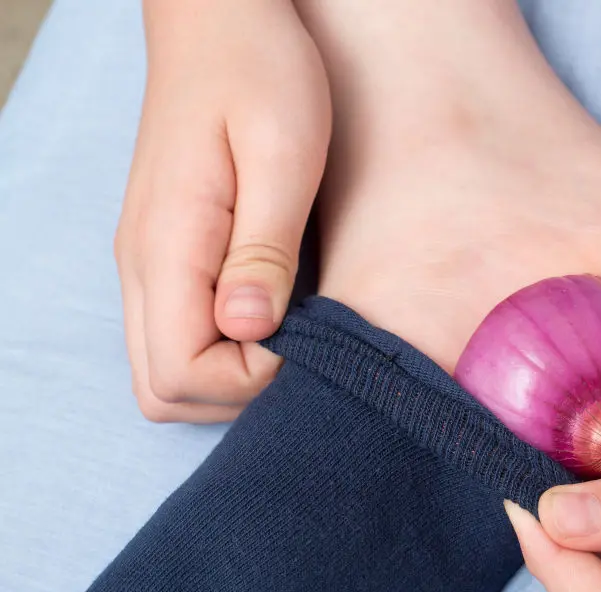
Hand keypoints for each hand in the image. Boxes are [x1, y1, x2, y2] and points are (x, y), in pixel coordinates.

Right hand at [114, 0, 330, 421]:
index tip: (306, 335)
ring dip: (230, 374)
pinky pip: (176, 334)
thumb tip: (250, 330)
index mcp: (167, 245)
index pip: (182, 375)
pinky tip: (274, 309)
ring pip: (164, 371)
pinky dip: (222, 347)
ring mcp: (146, 262)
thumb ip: (265, 248)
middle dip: (238, 393)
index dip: (252, 382)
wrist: (218, 17)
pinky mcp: (165, 254)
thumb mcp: (284, 152)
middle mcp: (141, 265)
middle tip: (303, 343)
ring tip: (293, 326)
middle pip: (163, 390)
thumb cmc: (259, 70)